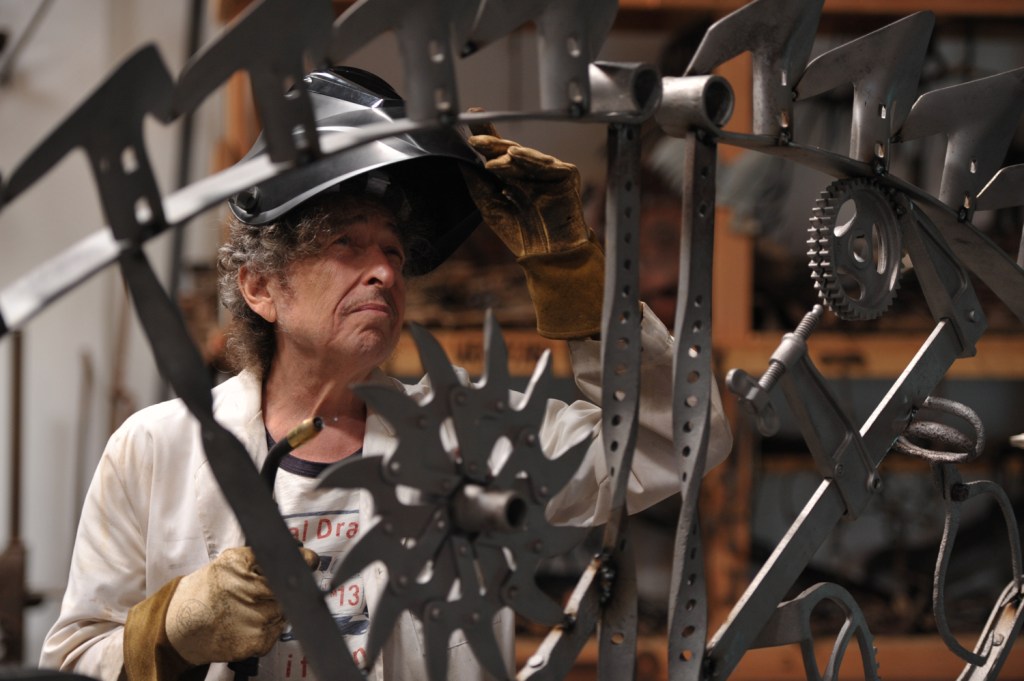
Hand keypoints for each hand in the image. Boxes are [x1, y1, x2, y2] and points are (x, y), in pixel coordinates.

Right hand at [165, 546, 317, 664]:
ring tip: (253, 608)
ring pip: (285, 610)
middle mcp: (244, 591)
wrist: (179, 626)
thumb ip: (259, 555)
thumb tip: (297, 548)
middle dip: (285, 588)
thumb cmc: (207, 592)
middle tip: (270, 590)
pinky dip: (270, 627)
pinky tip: (250, 623)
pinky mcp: (255, 642)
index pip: (280, 561)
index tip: (310, 560)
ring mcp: (251, 619)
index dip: (302, 560)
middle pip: (287, 588)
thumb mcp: (228, 562)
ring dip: (277, 608)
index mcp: (237, 567)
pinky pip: (277, 631)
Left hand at [462, 115, 603, 338]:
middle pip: (509, 150)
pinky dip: (531, 158)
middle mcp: (529, 171)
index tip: (471, 116)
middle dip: (492, 142)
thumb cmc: (519, 234)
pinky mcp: (567, 174)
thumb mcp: (488, 205)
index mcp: (511, 177)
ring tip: (492, 161)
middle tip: (475, 139)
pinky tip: (515, 154)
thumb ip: (475, 181)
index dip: (486, 134)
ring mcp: (548, 172)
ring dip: (508, 155)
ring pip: (526, 156)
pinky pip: (548, 163)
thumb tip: (459, 156)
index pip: (496, 152)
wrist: (547, 255)